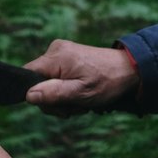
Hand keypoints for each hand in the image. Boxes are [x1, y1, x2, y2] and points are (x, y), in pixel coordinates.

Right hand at [24, 39, 138, 115]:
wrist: (130, 69)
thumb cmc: (107, 82)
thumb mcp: (80, 93)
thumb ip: (54, 94)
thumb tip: (28, 95)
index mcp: (55, 57)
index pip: (27, 76)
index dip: (36, 95)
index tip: (57, 105)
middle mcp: (54, 50)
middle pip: (37, 81)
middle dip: (54, 99)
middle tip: (75, 108)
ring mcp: (61, 52)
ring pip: (47, 81)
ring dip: (62, 97)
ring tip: (81, 101)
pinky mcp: (67, 56)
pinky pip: (56, 76)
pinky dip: (66, 88)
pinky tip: (80, 93)